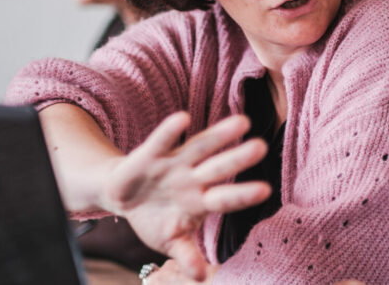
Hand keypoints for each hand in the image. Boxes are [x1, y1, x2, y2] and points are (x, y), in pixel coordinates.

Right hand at [104, 112, 269, 279]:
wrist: (122, 197)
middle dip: (238, 158)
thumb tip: (201, 277)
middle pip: (218, 167)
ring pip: (199, 147)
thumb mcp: (170, 241)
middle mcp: (192, 178)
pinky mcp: (150, 154)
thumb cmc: (154, 219)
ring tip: (242, 123)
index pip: (225, 198)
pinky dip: (170, 130)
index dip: (243, 195)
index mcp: (200, 201)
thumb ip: (186, 255)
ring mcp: (173, 163)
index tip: (266, 190)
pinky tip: (183, 119)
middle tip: (262, 147)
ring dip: (218, 135)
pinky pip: (161, 141)